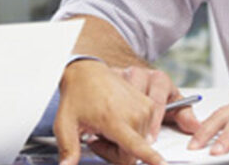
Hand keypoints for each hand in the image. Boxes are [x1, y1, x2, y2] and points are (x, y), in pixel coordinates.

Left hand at [54, 60, 197, 164]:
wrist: (88, 72)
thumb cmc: (77, 96)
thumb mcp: (65, 125)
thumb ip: (68, 150)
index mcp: (115, 120)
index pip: (137, 147)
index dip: (151, 159)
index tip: (162, 164)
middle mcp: (134, 114)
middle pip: (131, 154)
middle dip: (114, 152)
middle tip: (97, 137)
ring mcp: (144, 109)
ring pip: (139, 144)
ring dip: (123, 142)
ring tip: (106, 127)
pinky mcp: (149, 106)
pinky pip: (144, 132)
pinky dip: (131, 132)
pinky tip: (117, 122)